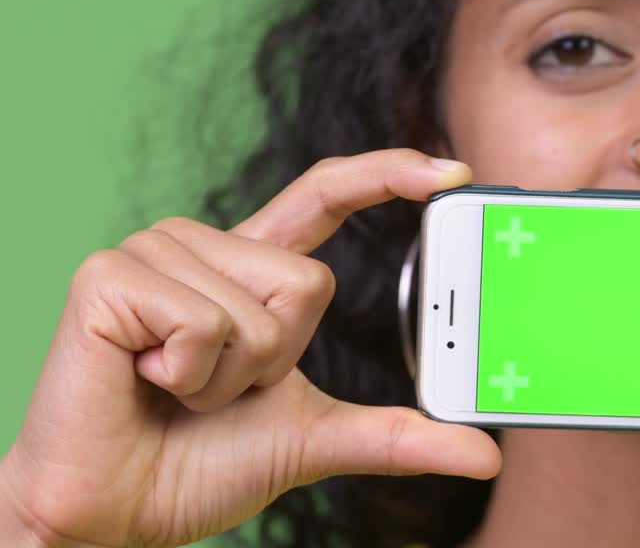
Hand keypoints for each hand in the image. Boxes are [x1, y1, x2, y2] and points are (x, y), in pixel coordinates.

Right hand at [1, 150, 499, 547]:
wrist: (117, 511)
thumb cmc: (201, 464)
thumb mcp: (316, 438)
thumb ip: (398, 436)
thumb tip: (486, 456)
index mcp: (250, 268)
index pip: (325, 196)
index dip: (388, 175)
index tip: (455, 170)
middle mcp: (204, 245)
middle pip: (310, 282)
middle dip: (278, 359)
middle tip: (217, 390)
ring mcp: (154, 253)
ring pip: (261, 307)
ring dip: (229, 376)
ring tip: (174, 388)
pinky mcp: (110, 277)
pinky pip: (202, 322)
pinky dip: (187, 374)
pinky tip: (144, 380)